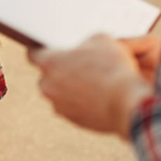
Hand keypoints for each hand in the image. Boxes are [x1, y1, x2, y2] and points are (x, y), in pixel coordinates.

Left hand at [27, 33, 159, 138]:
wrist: (127, 102)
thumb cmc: (112, 67)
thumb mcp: (101, 40)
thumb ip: (85, 42)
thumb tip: (86, 48)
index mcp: (50, 63)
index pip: (33, 54)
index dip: (41, 50)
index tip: (46, 49)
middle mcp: (48, 86)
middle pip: (48, 76)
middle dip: (61, 71)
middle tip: (80, 65)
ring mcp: (59, 106)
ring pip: (60, 94)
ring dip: (72, 88)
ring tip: (95, 82)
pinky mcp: (73, 120)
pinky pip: (73, 107)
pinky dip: (82, 102)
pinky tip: (100, 96)